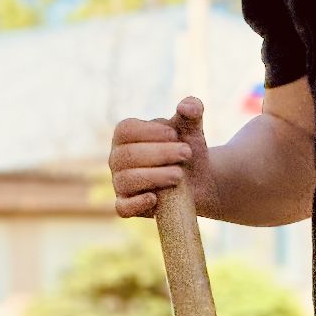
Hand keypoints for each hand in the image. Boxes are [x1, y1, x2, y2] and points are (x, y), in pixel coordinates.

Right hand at [109, 96, 219, 218]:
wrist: (199, 180)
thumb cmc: (187, 148)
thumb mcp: (192, 127)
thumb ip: (192, 110)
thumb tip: (187, 106)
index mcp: (125, 135)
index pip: (126, 130)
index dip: (150, 132)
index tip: (175, 135)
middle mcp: (117, 158)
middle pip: (127, 155)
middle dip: (160, 154)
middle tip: (186, 153)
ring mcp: (120, 183)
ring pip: (126, 180)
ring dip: (155, 176)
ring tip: (179, 175)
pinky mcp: (127, 205)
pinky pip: (122, 208)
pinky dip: (136, 204)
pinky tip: (155, 198)